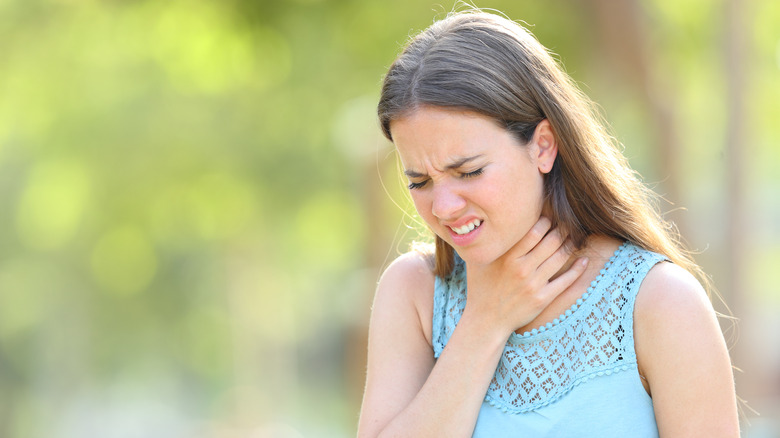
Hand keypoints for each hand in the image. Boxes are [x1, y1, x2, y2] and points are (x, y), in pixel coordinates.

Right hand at [462, 217, 588, 336]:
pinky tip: (583, 261)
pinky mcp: (542, 299)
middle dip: (562, 230)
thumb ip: (485, 243)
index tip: (550, 217)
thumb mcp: (477, 262)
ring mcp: (534, 285)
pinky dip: (577, 269)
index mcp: (507, 257)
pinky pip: (566, 281)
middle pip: (551, 241)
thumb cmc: (480, 287)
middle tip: (568, 224)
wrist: (486, 320)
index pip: (534, 231)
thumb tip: (489, 223)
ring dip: (571, 245)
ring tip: (576, 239)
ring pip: (560, 258)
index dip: (546, 221)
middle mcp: (522, 269)